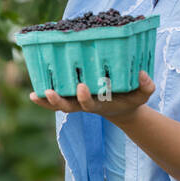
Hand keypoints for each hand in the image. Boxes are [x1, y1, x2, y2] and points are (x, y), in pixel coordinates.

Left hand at [29, 70, 155, 123]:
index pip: (88, 104)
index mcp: (98, 104)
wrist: (122, 107)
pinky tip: (33, 94)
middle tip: (52, 91)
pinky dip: (43, 100)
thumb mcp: (142, 95)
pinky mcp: (71, 96)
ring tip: (38, 93)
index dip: (84, 97)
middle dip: (58, 101)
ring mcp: (75, 101)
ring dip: (47, 101)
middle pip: (67, 107)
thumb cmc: (130, 98)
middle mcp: (83, 104)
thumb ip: (146, 86)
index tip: (82, 86)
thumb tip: (142, 74)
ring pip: (58, 104)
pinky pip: (54, 100)